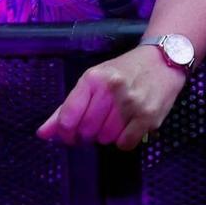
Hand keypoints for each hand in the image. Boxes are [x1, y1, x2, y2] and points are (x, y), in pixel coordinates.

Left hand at [37, 45, 186, 149]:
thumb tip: (42, 134)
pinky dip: (124, 141)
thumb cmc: (124, 71)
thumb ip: (66, 108)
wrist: (163, 60)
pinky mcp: (148, 116)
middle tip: (98, 124)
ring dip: (107, 136)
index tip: (70, 134)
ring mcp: (131, 103)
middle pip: (86, 131)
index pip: (68, 116)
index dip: (65, 132)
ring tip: (115, 121)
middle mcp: (111, 89)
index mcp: (93, 78)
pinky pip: (125, 144)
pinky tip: (128, 127)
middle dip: (88, 134)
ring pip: (105, 139)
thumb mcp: (93, 81)